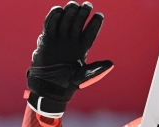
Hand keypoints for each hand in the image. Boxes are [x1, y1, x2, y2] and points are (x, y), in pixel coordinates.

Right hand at [26, 1, 113, 117]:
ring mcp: (59, 39)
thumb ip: (97, 70)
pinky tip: (58, 9)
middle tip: (87, 5)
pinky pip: (50, 25)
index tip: (99, 15)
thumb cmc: (68, 83)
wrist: (48, 86)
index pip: (90, 33)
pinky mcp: (47, 39)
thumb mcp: (84, 77)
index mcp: (82, 48)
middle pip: (78, 23)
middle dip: (83, 14)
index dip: (95, 23)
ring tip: (74, 4)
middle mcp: (72, 41)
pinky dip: (53, 17)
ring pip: (66, 21)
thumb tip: (111, 64)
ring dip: (70, 12)